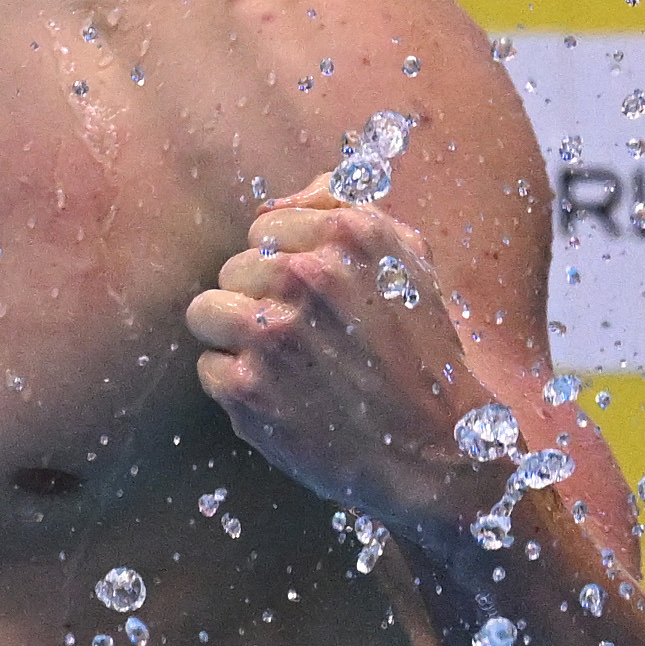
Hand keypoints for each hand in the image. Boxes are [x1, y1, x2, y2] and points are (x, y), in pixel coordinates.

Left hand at [183, 177, 490, 542]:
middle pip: (232, 269)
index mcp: (347, 235)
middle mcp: (307, 275)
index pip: (264, 226)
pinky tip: (283, 399)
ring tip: (284, 366)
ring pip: (205, 311)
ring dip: (236, 340)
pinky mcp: (247, 388)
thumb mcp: (409, 263)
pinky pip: (209, 368)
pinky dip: (238, 389)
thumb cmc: (421, 355)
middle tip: (308, 341)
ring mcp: (273, 332)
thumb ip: (348, 212)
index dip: (285, 264)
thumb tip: (288, 193)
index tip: (317, 300)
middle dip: (261, 301)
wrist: (438, 452)